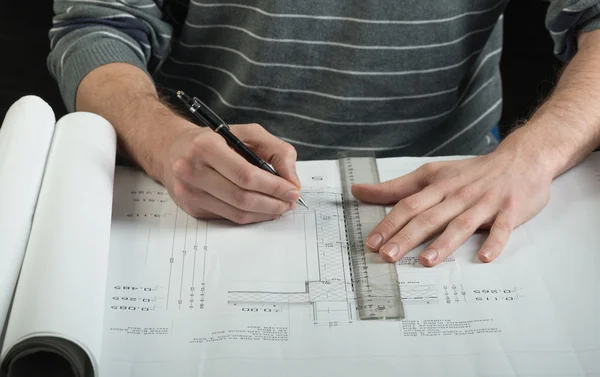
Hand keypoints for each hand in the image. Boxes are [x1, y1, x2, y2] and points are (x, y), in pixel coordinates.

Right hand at [159, 121, 301, 223]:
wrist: (171, 149)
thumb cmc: (214, 140)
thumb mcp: (247, 133)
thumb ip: (277, 151)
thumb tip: (292, 181)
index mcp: (205, 146)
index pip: (245, 175)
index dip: (273, 186)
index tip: (293, 191)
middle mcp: (192, 170)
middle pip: (241, 198)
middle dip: (273, 203)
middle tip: (290, 202)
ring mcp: (189, 192)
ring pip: (236, 213)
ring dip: (264, 213)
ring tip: (280, 206)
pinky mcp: (191, 208)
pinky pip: (228, 218)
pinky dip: (250, 216)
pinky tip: (261, 209)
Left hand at [351, 147, 553, 265]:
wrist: (521, 159)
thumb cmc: (471, 172)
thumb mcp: (431, 174)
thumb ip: (396, 187)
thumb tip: (358, 190)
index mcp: (438, 186)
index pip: (408, 205)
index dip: (389, 223)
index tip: (371, 242)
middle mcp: (458, 194)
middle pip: (429, 216)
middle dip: (407, 237)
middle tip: (388, 256)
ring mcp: (485, 203)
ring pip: (461, 224)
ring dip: (443, 243)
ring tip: (426, 260)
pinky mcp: (510, 210)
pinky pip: (502, 228)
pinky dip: (495, 242)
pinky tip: (484, 257)